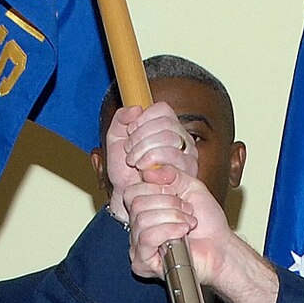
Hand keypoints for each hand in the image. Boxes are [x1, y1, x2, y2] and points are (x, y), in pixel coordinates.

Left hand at [103, 101, 197, 221]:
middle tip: (129, 151)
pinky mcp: (188, 170)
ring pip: (169, 138)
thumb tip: (137, 108)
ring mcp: (187, 153)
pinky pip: (173, 156)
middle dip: (141, 136)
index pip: (163, 110)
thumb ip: (121, 118)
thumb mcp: (115, 138)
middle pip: (165, 123)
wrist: (126, 194)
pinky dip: (152, 161)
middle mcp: (181, 138)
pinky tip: (144, 170)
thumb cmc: (124, 169)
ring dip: (145, 149)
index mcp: (167, 127)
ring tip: (134, 162)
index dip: (144, 118)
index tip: (130, 131)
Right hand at [124, 170, 228, 277]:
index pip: (132, 191)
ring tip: (189, 224)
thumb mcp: (190, 186)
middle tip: (188, 211)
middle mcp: (137, 228)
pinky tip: (183, 233)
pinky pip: (147, 238)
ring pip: (142, 220)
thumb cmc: (207, 223)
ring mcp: (138, 246)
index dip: (156, 187)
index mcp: (144, 210)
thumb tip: (146, 171)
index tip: (178, 194)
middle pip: (137, 203)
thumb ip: (170, 173)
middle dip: (169, 203)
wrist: (221, 248)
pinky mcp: (144, 263)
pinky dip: (168, 230)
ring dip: (173, 217)